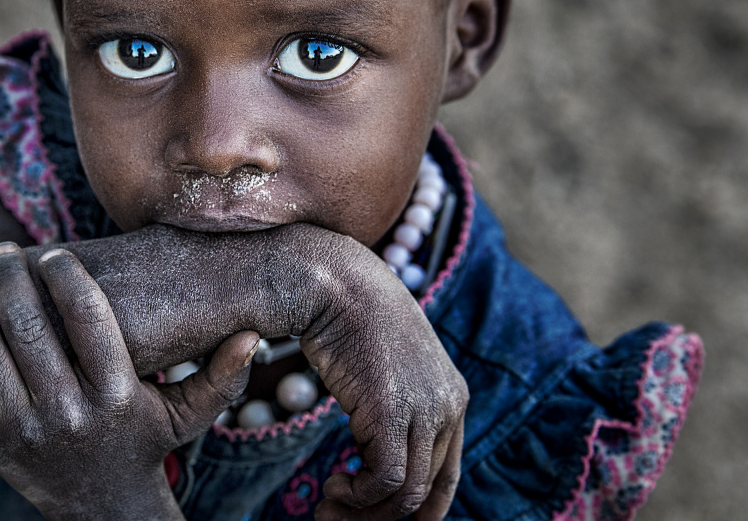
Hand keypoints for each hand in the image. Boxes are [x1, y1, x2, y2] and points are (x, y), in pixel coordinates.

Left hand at [0, 243, 258, 520]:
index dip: (65, 276)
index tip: (52, 253)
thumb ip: (221, 375)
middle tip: (2, 252)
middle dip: (11, 280)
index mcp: (116, 394)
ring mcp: (25, 431)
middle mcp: (68, 411)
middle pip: (30, 328)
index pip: (87, 317)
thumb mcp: (188, 416)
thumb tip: (255, 333)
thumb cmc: (146, 447)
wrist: (104, 511)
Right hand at [302, 250, 468, 520]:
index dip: (422, 509)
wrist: (335, 281)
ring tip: (326, 508)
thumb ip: (394, 401)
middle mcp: (448, 404)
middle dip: (380, 517)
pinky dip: (356, 497)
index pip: (448, 473)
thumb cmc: (350, 317)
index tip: (384, 519)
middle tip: (335, 517)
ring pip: (407, 493)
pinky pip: (386, 482)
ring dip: (362, 513)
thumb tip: (373, 441)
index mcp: (452, 395)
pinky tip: (331, 484)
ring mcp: (424, 408)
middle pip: (427, 491)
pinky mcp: (392, 411)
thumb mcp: (385, 365)